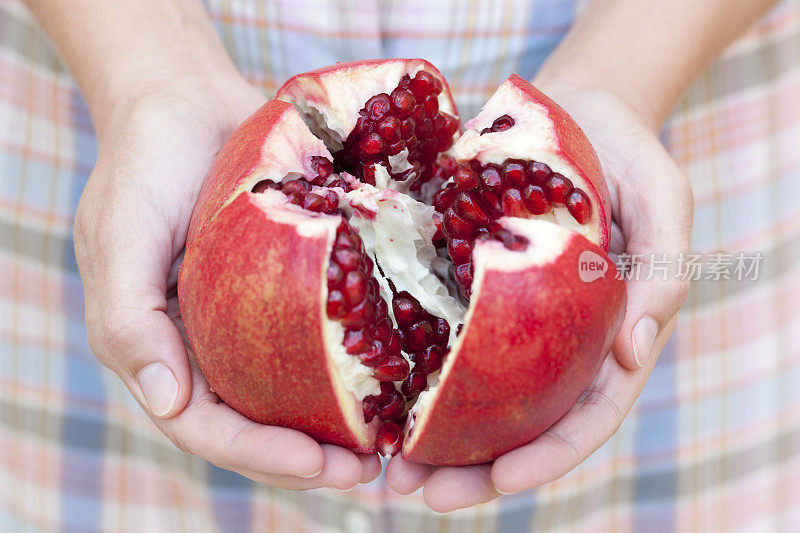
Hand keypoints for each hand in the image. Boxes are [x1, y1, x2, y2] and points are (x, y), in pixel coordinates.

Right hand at [74, 74, 380, 489]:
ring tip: (395, 441)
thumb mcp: (119, 234)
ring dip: (342, 422)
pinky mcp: (289, 287)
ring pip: (296, 390)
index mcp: (165, 350)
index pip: (207, 427)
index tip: (321, 465)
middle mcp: (210, 345)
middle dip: (312, 457)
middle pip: (259, 423)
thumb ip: (126, 319)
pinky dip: (355, 361)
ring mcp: (250, 318)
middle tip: (371, 472)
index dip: (260, 456)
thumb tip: (167, 405)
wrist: (187, 100)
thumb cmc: (145, 163)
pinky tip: (400, 373)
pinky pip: (321, 332)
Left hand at [384, 89, 692, 510]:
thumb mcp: (662, 200)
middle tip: (418, 493)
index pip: (584, 416)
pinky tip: (368, 388)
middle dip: (472, 468)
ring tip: (382, 466)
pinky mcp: (463, 282)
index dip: (548, 458)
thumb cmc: (626, 152)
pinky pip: (435, 330)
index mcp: (606, 337)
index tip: (502, 483)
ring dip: (428, 434)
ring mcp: (507, 317)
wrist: (573, 109)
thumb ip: (663, 272)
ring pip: (470, 391)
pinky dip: (407, 367)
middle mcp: (552, 341)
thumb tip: (636, 353)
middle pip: (517, 422)